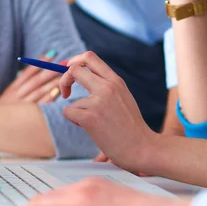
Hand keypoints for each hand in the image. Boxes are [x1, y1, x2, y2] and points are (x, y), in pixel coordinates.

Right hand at [0, 53, 63, 104]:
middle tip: (65, 64)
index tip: (53, 54)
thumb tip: (42, 65)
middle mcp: (18, 95)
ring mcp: (23, 106)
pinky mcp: (29, 116)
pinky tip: (58, 91)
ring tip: (64, 74)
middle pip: (37, 80)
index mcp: (14, 88)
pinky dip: (49, 98)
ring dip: (53, 82)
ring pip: (40, 91)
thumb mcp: (11, 92)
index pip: (29, 72)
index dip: (41, 62)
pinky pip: (41, 105)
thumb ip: (24, 81)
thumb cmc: (7, 108)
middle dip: (51, 70)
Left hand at [59, 52, 157, 170]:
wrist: (142, 147)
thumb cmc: (132, 127)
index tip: (69, 70)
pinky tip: (92, 129)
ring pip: (72, 101)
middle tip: (66, 92)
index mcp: (116, 81)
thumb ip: (107, 87)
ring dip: (78, 113)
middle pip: (74, 69)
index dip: (75, 61)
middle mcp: (107, 87)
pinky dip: (75, 122)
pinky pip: (69, 113)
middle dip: (64, 79)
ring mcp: (98, 102)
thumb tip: (85, 77)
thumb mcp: (123, 98)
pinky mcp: (89, 117)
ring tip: (96, 125)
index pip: (90, 58)